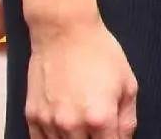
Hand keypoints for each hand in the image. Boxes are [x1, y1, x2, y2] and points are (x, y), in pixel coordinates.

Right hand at [24, 15, 137, 138]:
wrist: (64, 33)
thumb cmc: (99, 53)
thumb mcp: (128, 83)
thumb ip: (127, 118)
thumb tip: (124, 138)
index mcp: (100, 118)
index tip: (114, 136)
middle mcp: (72, 125)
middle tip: (99, 131)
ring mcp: (49, 123)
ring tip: (82, 127)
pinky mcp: (32, 117)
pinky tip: (62, 131)